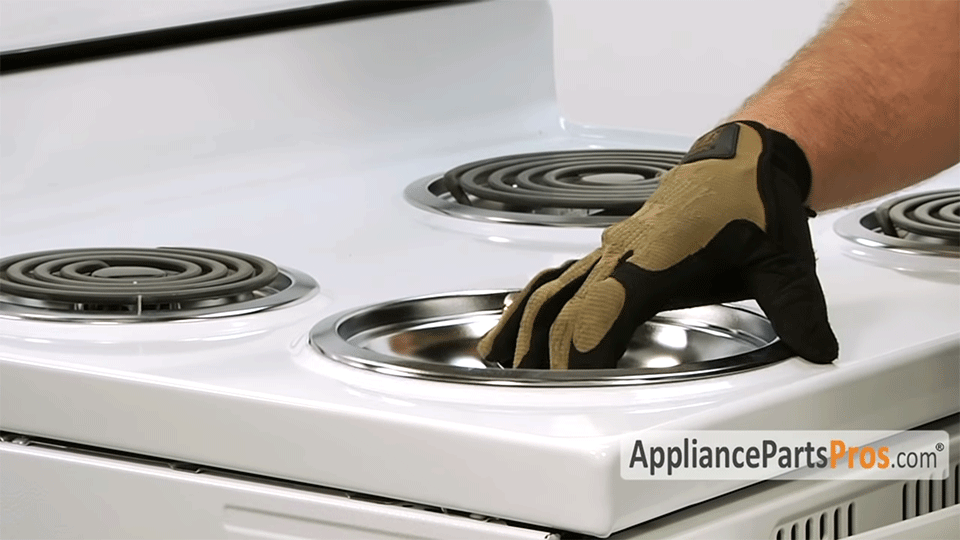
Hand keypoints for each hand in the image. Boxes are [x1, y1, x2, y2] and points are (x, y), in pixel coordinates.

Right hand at [478, 121, 838, 368]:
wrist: (740, 156)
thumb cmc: (751, 199)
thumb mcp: (782, 259)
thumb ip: (797, 309)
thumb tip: (817, 348)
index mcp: (655, 261)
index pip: (604, 316)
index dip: (584, 353)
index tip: (573, 385)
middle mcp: (623, 255)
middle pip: (567, 309)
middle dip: (543, 352)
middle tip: (523, 386)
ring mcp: (612, 249)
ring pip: (553, 288)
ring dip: (522, 324)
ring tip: (494, 354)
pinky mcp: (613, 247)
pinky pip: (561, 274)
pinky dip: (533, 297)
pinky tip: (518, 314)